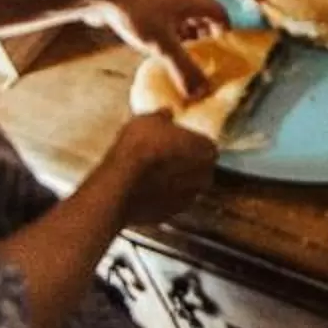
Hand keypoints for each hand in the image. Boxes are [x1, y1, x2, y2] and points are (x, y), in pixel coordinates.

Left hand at [78, 0, 229, 96]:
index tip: (222, 53)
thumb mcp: (163, 46)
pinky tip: (154, 50)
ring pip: (180, 18)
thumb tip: (203, 93)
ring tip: (179, 58)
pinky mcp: (141, 1)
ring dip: (183, 37)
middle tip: (202, 60)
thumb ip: (184, 69)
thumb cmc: (136, 13)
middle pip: (201, 17)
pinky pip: (162, 19)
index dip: (225, 33)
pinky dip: (165, 34)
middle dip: (204, 38)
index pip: (220, 14)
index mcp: (192, 1)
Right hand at [108, 111, 217, 226]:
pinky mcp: (170, 214)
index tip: (178, 140)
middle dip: (187, 162)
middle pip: (200, 168)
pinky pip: (170, 202)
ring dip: (175, 181)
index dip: (192, 142)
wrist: (119, 184)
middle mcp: (204, 176)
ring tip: (153, 172)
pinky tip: (145, 188)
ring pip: (186, 187)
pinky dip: (162, 196)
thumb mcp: (147, 120)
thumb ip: (162, 117)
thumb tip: (166, 113)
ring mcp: (188, 198)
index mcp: (205, 150)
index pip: (207, 145)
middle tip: (165, 155)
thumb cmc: (137, 147)